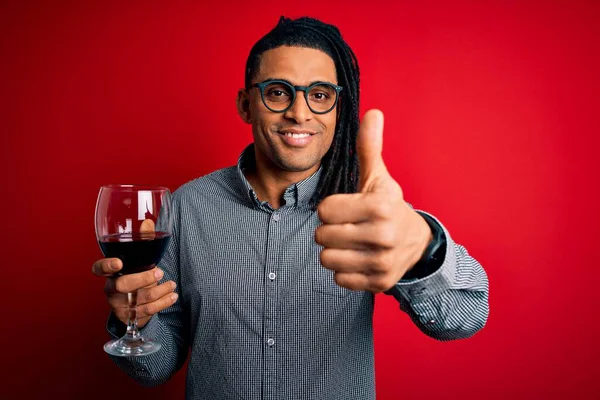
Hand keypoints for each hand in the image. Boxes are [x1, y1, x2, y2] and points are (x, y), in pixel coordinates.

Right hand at [92, 258, 177, 326]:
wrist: (130, 306)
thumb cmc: (134, 281)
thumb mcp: (133, 271)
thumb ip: (139, 265)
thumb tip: (156, 265)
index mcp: (109, 275)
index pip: (100, 268)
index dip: (107, 266)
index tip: (119, 262)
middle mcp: (111, 290)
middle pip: (122, 285)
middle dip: (144, 278)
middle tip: (160, 273)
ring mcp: (118, 305)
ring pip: (141, 298)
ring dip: (161, 290)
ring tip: (172, 285)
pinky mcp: (128, 318)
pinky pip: (148, 310)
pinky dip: (164, 302)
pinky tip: (172, 296)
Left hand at [315, 110, 432, 292]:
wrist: (417, 243)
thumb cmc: (389, 206)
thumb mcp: (379, 177)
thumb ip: (369, 147)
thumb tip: (372, 112)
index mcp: (379, 205)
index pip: (324, 210)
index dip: (331, 209)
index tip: (347, 208)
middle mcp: (382, 235)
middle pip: (322, 236)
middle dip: (330, 230)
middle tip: (348, 227)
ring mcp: (381, 262)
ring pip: (326, 260)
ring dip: (334, 252)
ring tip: (351, 244)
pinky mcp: (379, 283)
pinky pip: (339, 280)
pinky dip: (344, 271)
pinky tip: (358, 259)